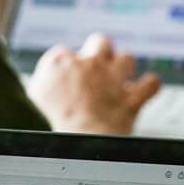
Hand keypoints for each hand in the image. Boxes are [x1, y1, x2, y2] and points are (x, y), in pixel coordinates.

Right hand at [28, 33, 161, 134]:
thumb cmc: (49, 123)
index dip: (67, 66)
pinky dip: (149, 87)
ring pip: (126, 58)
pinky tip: (145, 89)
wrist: (77, 142)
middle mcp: (89, 64)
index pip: (64, 53)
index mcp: (60, 62)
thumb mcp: (33, 97)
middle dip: (100, 52)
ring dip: (124, 68)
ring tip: (119, 80)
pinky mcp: (131, 98)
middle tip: (96, 68)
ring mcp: (113, 80)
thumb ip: (42, 80)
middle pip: (100, 42)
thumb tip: (44, 78)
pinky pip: (150, 84)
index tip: (67, 78)